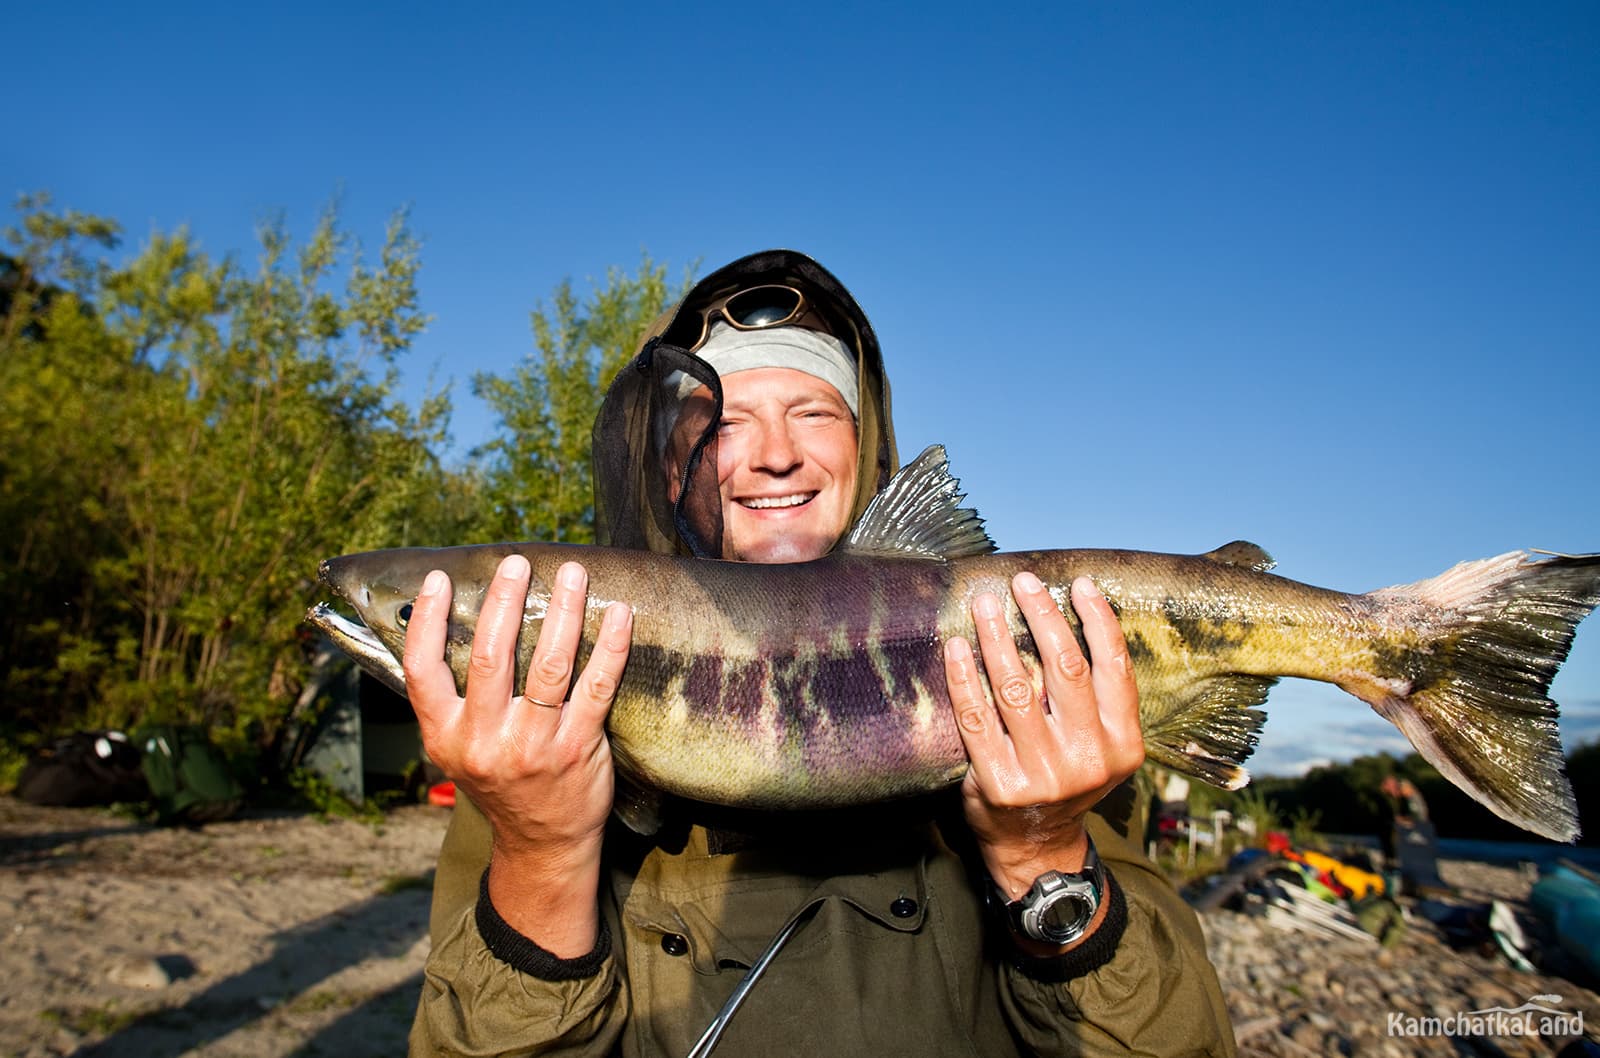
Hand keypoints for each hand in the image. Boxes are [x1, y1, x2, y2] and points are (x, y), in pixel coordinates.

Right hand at [402, 555, 632, 954]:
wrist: (542, 843)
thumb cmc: (500, 780)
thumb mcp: (459, 748)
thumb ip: (455, 698)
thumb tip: (457, 622)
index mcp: (446, 736)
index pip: (422, 672)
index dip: (425, 622)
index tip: (436, 578)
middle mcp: (485, 742)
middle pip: (490, 658)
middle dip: (504, 603)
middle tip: (517, 563)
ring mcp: (534, 746)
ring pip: (549, 666)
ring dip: (564, 612)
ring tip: (573, 574)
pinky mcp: (578, 749)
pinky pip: (596, 687)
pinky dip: (610, 646)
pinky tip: (619, 615)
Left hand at [944, 572, 1143, 907]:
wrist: (1037, 845)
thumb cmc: (1068, 777)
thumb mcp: (1101, 746)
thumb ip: (1094, 698)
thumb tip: (1065, 618)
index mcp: (1122, 743)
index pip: (1114, 668)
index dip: (1098, 620)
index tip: (1078, 584)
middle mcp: (1088, 758)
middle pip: (1065, 669)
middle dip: (1043, 616)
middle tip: (1023, 583)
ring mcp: (1043, 773)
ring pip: (1016, 688)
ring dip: (998, 636)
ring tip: (985, 604)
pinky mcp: (999, 783)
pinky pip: (976, 718)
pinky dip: (964, 678)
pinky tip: (957, 648)